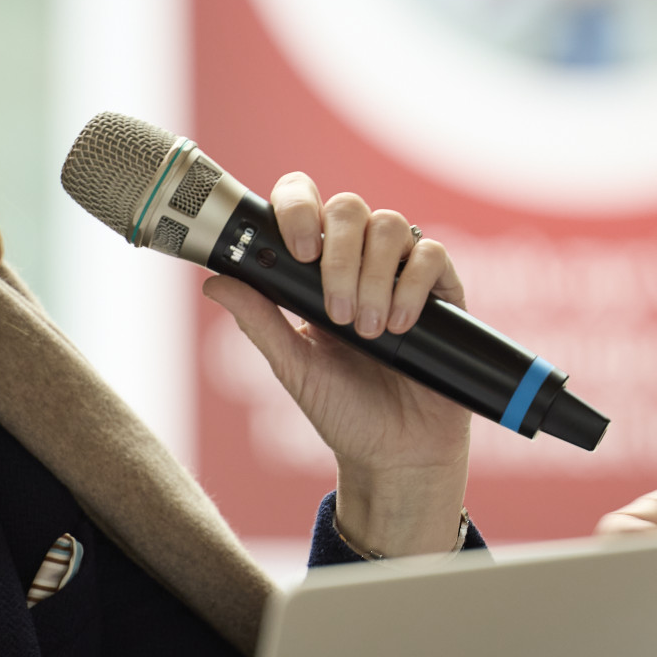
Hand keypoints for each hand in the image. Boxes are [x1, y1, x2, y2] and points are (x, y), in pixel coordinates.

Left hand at [202, 174, 469, 557]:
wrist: (397, 454)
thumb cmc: (343, 410)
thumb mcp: (293, 367)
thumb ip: (259, 322)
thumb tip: (213, 281)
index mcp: (316, 269)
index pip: (305, 203)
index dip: (299, 208)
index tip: (299, 251)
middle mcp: (360, 259)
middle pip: (349, 208)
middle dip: (340, 259)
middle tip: (338, 315)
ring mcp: (402, 271)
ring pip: (390, 225)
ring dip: (374, 277)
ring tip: (369, 331)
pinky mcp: (443, 290)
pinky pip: (431, 255)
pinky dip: (413, 285)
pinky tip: (401, 324)